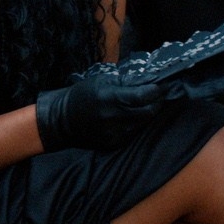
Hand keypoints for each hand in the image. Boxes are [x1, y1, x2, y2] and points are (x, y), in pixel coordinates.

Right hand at [34, 72, 168, 150]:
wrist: (62, 120)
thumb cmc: (81, 96)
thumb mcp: (101, 81)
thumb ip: (126, 81)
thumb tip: (150, 80)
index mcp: (108, 99)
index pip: (143, 96)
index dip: (156, 90)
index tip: (161, 85)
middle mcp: (113, 118)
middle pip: (149, 112)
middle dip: (157, 102)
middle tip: (158, 94)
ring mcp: (114, 133)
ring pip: (144, 123)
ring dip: (148, 113)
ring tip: (146, 103)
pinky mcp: (114, 143)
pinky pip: (134, 132)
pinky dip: (137, 123)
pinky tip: (131, 115)